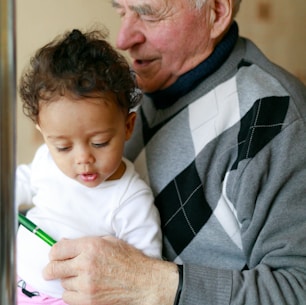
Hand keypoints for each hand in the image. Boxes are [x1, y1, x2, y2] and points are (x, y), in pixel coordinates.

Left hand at [43, 236, 178, 304]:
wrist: (143, 282)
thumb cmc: (128, 259)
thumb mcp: (109, 241)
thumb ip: (86, 242)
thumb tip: (65, 244)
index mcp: (91, 246)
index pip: (58, 250)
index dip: (54, 252)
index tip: (56, 255)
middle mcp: (85, 264)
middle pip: (53, 268)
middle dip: (51, 268)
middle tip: (53, 270)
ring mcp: (86, 285)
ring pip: (62, 284)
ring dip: (68, 280)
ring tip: (81, 277)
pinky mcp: (88, 300)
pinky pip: (68, 298)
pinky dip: (72, 293)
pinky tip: (83, 287)